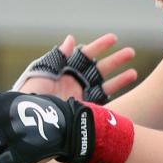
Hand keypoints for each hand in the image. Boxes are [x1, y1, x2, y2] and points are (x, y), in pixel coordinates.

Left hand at [16, 34, 137, 100]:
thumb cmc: (30, 97)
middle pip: (99, 68)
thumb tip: (71, 39)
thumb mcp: (41, 73)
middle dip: (115, 60)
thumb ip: (57, 57)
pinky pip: (102, 102)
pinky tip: (125, 91)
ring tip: (134, 72)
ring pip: (105, 84)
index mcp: (64, 71)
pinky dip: (114, 95)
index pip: (85, 55)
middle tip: (131, 52)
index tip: (113, 39)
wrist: (28, 123)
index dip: (99, 46)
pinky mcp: (85, 111)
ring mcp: (81, 97)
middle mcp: (75, 82)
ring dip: (120, 78)